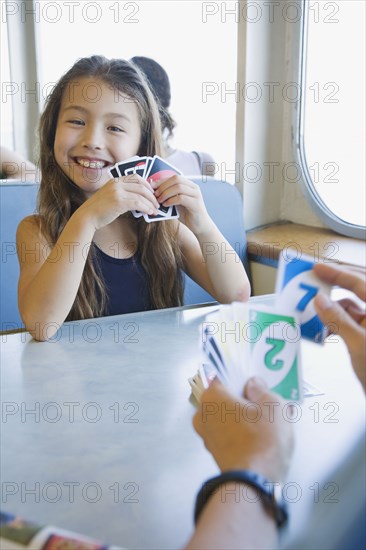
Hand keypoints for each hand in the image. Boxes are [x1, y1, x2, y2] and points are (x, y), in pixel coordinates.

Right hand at [80, 174, 159, 229]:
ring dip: (151, 203)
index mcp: (116, 180)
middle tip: (157, 203)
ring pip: (141, 195)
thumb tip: (139, 198)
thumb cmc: (100, 209)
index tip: (153, 193)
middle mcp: (117, 183)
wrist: (88, 216)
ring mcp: (118, 192)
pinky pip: (137, 203)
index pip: (136, 177)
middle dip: (152, 195)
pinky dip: (146, 208)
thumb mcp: (111, 195)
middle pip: (141, 185)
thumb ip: (123, 193)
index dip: (147, 184)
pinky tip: (149, 212)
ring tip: (155, 210)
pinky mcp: (119, 201)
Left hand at [153, 175, 211, 233]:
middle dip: (163, 186)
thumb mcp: (176, 202)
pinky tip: (166, 205)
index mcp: (189, 185)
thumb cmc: (186, 214)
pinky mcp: (196, 204)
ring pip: (179, 187)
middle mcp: (194, 187)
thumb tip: (154, 190)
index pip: (174, 177)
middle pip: (176, 179)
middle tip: (155, 194)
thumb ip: (169, 195)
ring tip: (159, 200)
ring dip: (166, 193)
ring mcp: (196, 195)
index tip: (151, 186)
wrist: (200, 226)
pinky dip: (171, 200)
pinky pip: (181, 198)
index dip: (162, 180)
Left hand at [193, 378, 293, 481]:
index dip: (237, 375)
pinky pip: (228, 435)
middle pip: (222, 398)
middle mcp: (202, 415)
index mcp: (211, 397)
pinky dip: (241, 433)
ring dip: (242, 416)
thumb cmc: (261, 440)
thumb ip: (262, 389)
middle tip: (262, 400)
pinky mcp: (216, 454)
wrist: (255, 482)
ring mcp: (207, 437)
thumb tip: (254, 385)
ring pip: (226, 417)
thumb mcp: (273, 405)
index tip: (250, 378)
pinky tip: (260, 437)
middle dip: (241, 398)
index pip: (219, 375)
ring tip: (267, 420)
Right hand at [313, 263, 365, 389]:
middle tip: (314, 278)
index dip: (338, 273)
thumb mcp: (359, 345)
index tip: (317, 268)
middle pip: (358, 289)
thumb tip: (320, 300)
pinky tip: (322, 328)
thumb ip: (338, 320)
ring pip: (352, 307)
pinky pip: (350, 323)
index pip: (361, 282)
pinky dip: (335, 323)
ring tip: (313, 308)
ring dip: (332, 307)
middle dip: (335, 284)